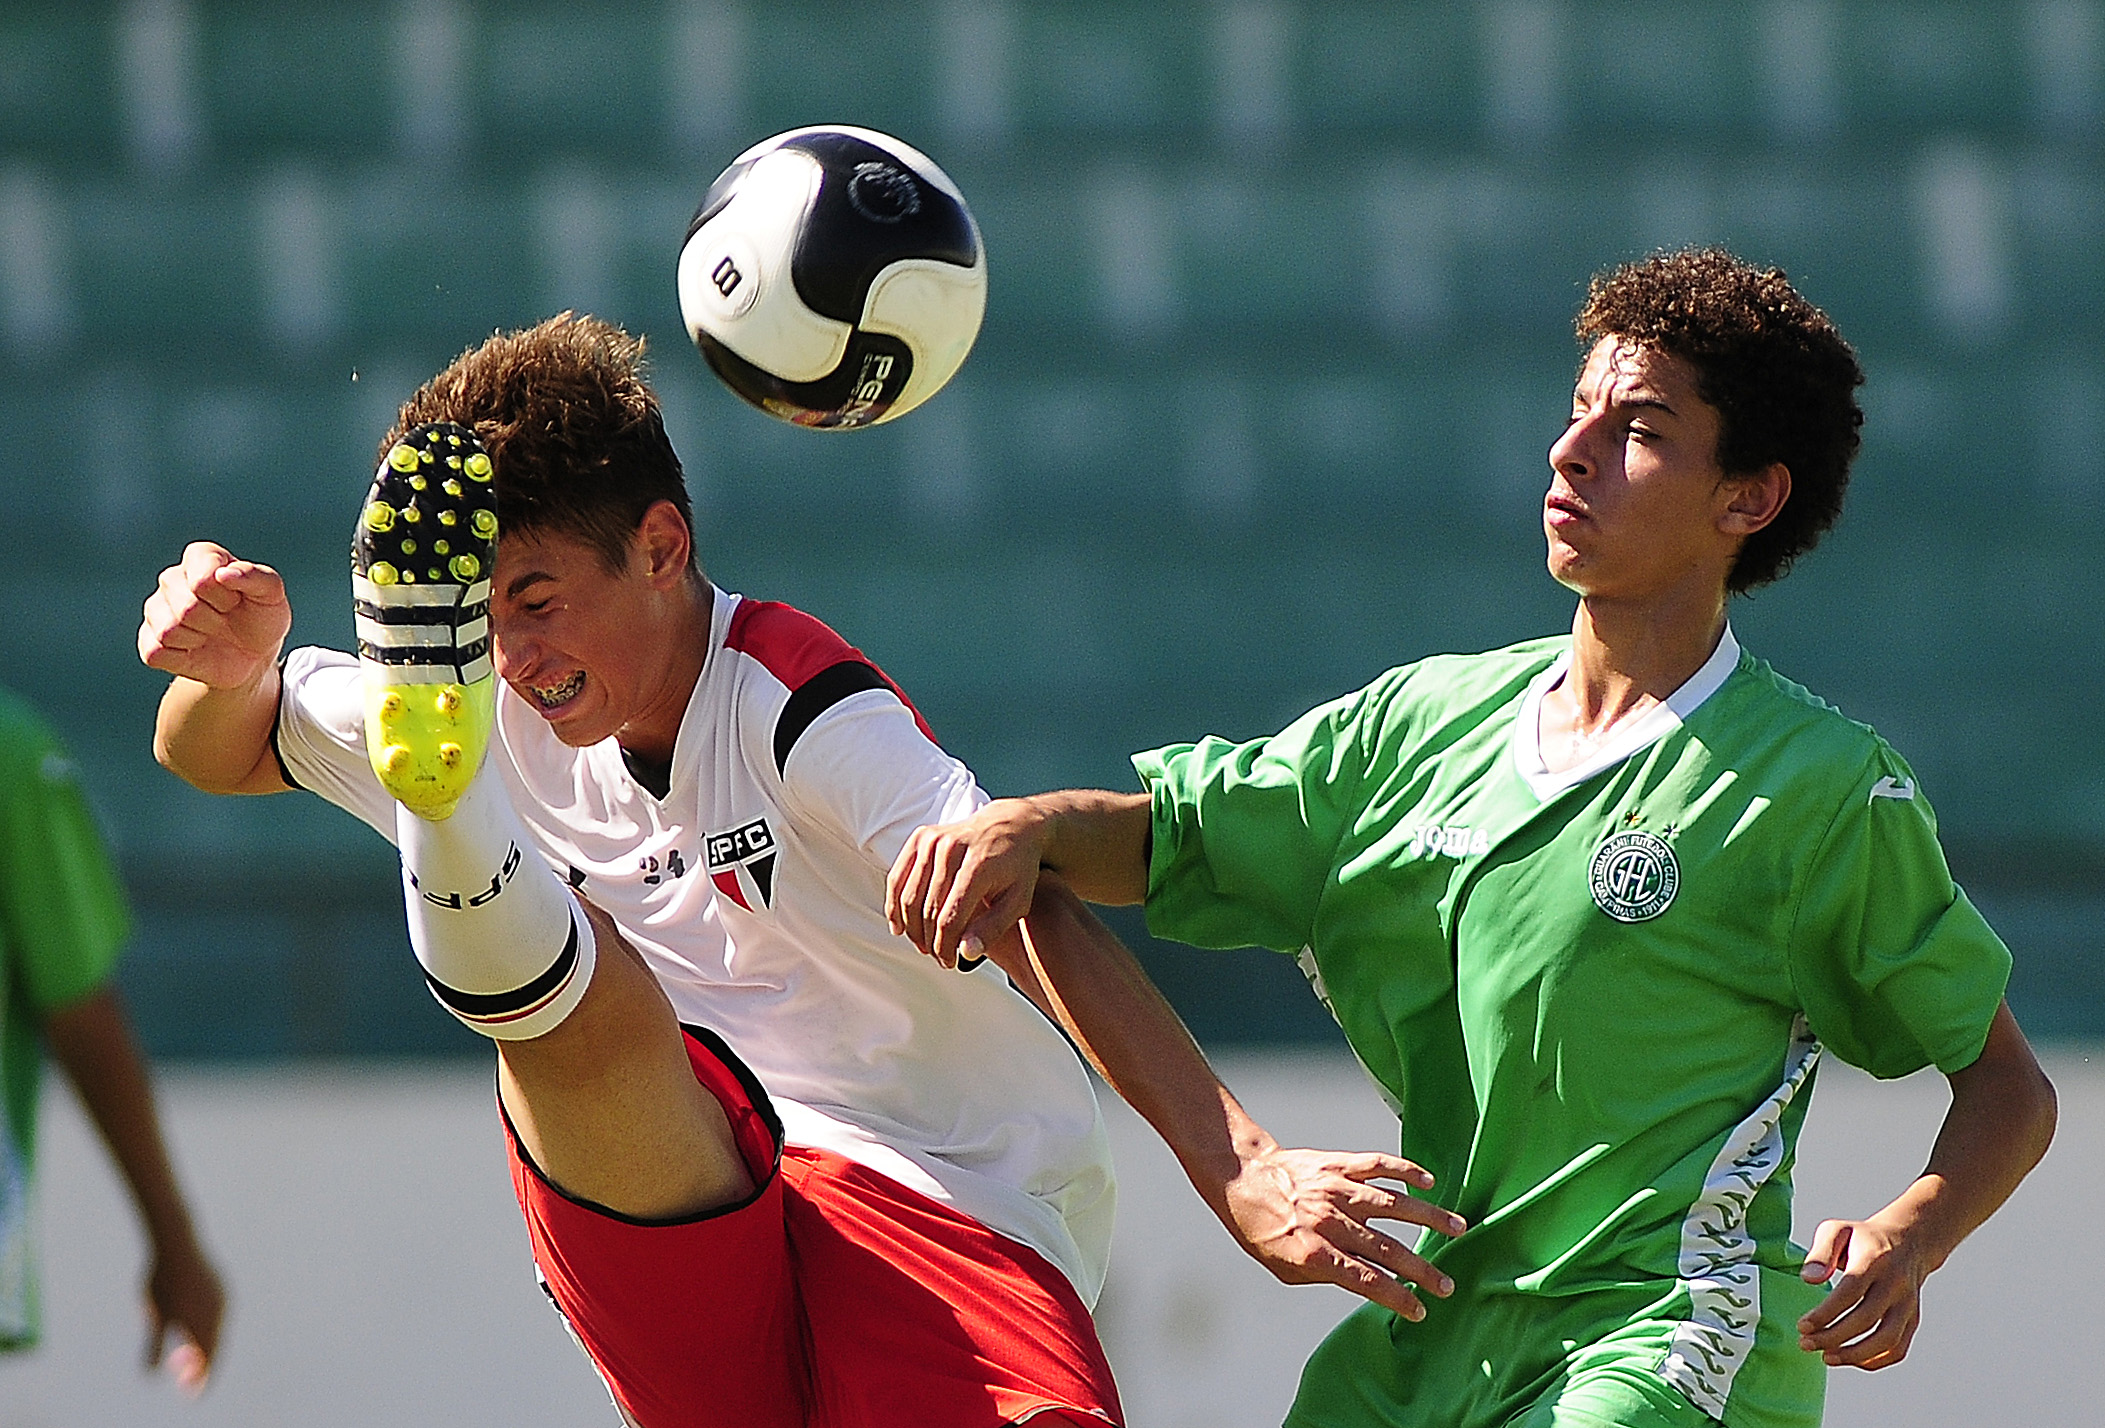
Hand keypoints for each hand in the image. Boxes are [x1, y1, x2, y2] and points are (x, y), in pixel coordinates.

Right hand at [139, 542, 290, 688]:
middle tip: (226, 620)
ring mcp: (156, 608)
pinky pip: (155, 653)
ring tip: (211, 634)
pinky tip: (194, 649)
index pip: (202, 577)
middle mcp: (172, 578)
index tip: (238, 600)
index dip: (226, 596)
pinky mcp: (148, 639)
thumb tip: (223, 574)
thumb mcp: (272, 595)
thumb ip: (256, 577)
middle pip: (186, 607)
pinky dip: (181, 658)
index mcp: (201, 558)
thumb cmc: (260, 617)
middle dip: (215, 621)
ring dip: (199, 639)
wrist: (253, 655)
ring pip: (168, 630)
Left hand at [145, 1238, 224, 1394]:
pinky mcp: (221, 1289)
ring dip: (203, 1347)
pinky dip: (207, 1330)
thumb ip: (155, 1346)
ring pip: (217, 1333)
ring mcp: (222, 1301)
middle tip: (183, 1379)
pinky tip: (192, 1329)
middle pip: (214, 1349)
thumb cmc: (161, 1281)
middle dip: (200, 1366)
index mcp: (202, 1324)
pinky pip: (218, 1318)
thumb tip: (151, 1374)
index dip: (201, 1381)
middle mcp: (218, 1314)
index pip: (207, 1362)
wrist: (177, 1243)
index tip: (192, 1395)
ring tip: (182, 1355)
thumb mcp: (154, 1316)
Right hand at [886, 799, 1051, 967]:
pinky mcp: (920, 837)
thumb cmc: (1018, 867)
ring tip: (923, 945)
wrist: (1013, 825)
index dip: (945, 947)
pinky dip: (894, 905)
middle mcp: (952, 849)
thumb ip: (992, 929)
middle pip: (927, 910)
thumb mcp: (1018, 901)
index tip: (949, 963)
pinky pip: (897, 878)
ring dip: (911, 928)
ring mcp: (933, 840)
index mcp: (978, 865)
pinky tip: (899, 926)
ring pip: (908, 897)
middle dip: (930, 941)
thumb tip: (966, 954)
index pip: (949, 919)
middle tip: (938, 957)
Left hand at [1220, 1144, 1466, 1321]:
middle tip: (1447, 1285)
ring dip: (1429, 1218)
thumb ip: (1327, 1274)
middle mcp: (1331, 1222)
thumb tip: (1366, 1281)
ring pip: (1392, 1204)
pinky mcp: (1339, 1164)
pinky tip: (1428, 1183)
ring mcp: (1338, 1190)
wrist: (1243, 1178)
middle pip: (1387, 1249)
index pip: (1367, 1280)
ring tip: (1458, 1229)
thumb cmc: (1263, 1230)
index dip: (1397, 1297)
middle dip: (1421, 1270)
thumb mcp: (1285, 1268)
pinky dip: (1405, 1172)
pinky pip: (1378, 1165)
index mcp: (1317, 1253)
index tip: (1420, 1309)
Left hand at [1797, 1213, 1929, 1368]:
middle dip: (1833, 1337)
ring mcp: (1908, 1304)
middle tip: (1805, 1343)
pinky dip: (1874, 1361)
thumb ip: (1820, 1253)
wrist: (1907, 1241)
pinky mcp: (1913, 1320)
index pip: (1850, 1291)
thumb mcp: (1837, 1231)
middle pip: (1867, 1319)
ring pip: (1887, 1339)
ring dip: (1855, 1354)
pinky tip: (1848, 1359)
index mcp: (1874, 1259)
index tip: (1801, 1326)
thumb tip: (1808, 1280)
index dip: (1826, 1313)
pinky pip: (1898, 1349)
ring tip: (1826, 1357)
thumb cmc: (1861, 1238)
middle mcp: (1896, 1284)